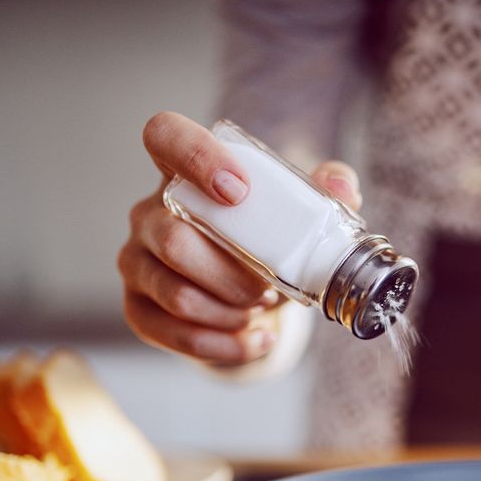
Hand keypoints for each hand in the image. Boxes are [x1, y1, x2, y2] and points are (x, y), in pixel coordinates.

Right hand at [118, 111, 362, 364]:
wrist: (253, 297)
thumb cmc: (268, 243)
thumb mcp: (297, 215)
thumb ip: (322, 193)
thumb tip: (343, 186)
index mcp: (184, 173)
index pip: (165, 136)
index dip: (195, 157)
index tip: (239, 191)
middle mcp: (149, 213)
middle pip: (172, 238)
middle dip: (232, 274)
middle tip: (269, 287)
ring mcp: (137, 261)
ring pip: (176, 293)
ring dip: (231, 311)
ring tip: (263, 311)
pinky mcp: (138, 309)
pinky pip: (173, 333)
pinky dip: (225, 345)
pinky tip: (257, 341)